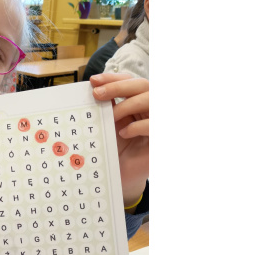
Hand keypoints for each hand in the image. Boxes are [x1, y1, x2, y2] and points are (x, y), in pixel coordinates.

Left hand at [90, 73, 148, 206]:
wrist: (123, 176)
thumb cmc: (116, 150)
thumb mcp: (108, 126)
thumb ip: (107, 108)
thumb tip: (93, 89)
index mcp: (138, 102)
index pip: (130, 81)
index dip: (113, 78)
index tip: (92, 81)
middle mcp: (151, 109)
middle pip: (142, 85)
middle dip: (117, 86)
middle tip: (96, 94)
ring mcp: (158, 122)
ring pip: (151, 100)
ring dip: (128, 105)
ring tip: (111, 117)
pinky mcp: (160, 139)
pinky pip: (154, 125)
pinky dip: (137, 126)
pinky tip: (123, 133)